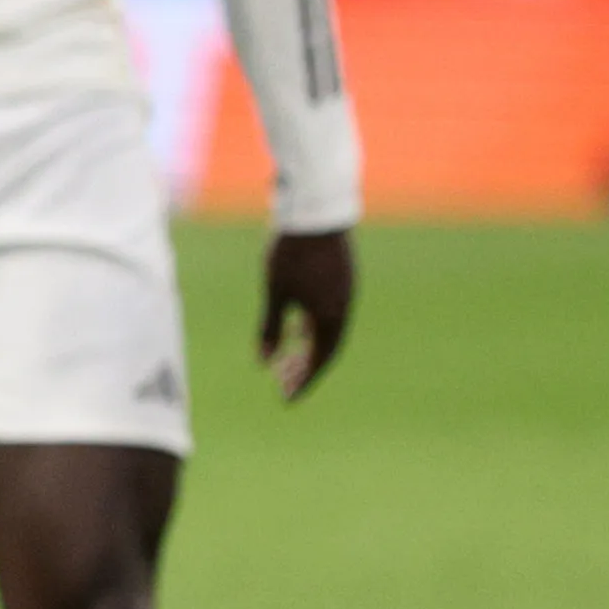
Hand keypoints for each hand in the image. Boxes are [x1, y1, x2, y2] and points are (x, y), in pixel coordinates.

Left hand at [257, 229, 355, 400]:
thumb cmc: (292, 253)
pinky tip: (295, 321)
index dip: (303, 382)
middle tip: (281, 382)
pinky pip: (328, 311)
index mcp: (331, 317)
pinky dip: (312, 324)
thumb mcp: (276, 293)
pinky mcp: (341, 276)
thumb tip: (264, 363)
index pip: (319, 361)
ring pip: (327, 329)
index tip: (286, 399)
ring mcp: (344, 291)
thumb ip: (271, 329)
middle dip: (304, 368)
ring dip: (307, 345)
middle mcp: (343, 308)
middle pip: (325, 348)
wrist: (315, 209)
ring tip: (285, 356)